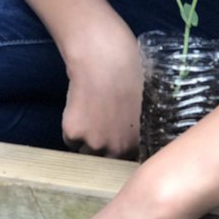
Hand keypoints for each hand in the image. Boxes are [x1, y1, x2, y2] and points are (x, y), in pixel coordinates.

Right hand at [61, 20, 142, 157]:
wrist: (103, 59)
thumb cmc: (130, 71)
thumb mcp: (148, 102)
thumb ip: (144, 124)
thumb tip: (143, 129)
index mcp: (140, 142)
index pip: (130, 159)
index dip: (123, 148)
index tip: (118, 137)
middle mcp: (118, 149)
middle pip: (106, 159)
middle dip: (104, 147)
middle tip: (102, 126)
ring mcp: (94, 143)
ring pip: (86, 151)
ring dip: (86, 140)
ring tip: (90, 116)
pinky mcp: (73, 133)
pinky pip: (70, 139)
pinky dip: (71, 129)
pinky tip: (78, 108)